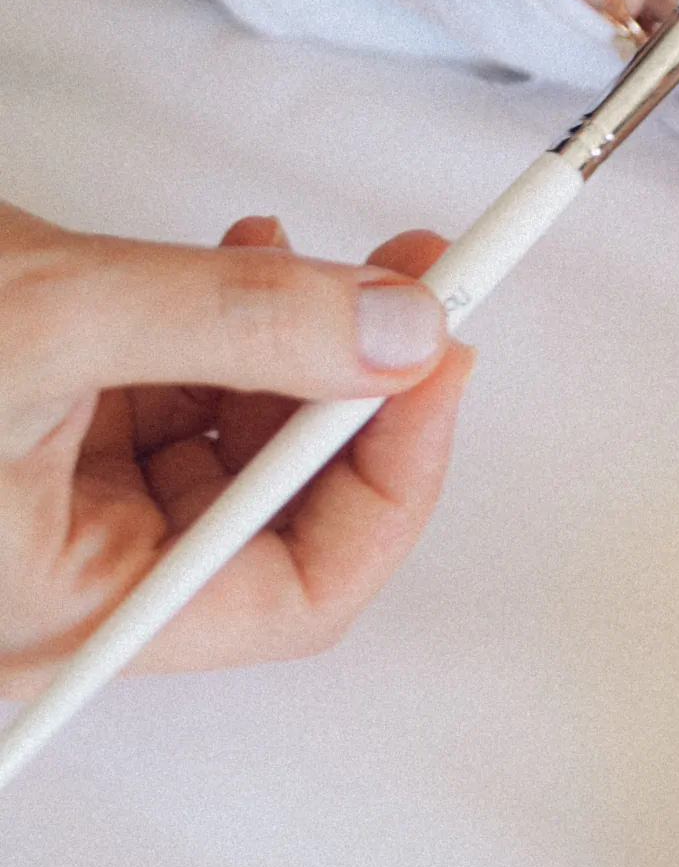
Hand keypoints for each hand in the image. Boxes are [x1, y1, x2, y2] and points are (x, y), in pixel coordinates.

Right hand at [0, 201, 469, 698]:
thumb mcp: (56, 323)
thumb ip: (236, 322)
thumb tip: (396, 332)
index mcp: (74, 611)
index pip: (302, 590)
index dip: (394, 478)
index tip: (439, 366)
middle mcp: (75, 570)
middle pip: (285, 504)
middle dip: (363, 384)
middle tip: (422, 287)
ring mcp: (63, 496)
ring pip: (242, 434)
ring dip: (308, 340)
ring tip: (335, 259)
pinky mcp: (51, 424)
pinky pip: (181, 385)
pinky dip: (234, 319)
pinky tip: (254, 255)